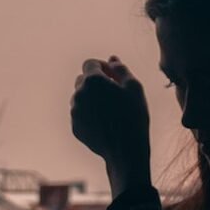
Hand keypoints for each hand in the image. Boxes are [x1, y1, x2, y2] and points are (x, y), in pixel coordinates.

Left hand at [71, 55, 150, 196]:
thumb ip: (121, 69)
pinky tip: (106, 123)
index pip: (90, 64)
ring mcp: (75, 111)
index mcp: (92, 81)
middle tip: (114, 93)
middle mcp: (78, 94)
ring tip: (111, 110)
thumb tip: (112, 59)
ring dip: (92, 98)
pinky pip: (81, 114)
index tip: (114, 76)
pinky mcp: (75, 126)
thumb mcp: (134, 87)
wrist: (126, 150)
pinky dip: (90, 114)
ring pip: (81, 97)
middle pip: (83, 79)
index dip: (102, 67)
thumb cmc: (133, 115)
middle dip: (96, 82)